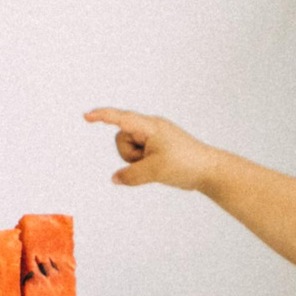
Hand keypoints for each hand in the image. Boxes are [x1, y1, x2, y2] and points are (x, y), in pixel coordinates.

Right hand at [84, 108, 217, 190]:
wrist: (209, 170)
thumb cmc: (186, 164)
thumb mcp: (154, 171)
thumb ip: (130, 175)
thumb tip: (116, 178)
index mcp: (151, 126)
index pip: (121, 118)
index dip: (102, 117)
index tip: (86, 116)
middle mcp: (151, 129)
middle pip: (121, 139)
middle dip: (127, 154)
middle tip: (149, 162)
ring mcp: (154, 139)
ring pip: (128, 150)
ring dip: (136, 161)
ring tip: (156, 166)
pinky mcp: (156, 150)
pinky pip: (138, 157)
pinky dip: (142, 165)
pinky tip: (158, 169)